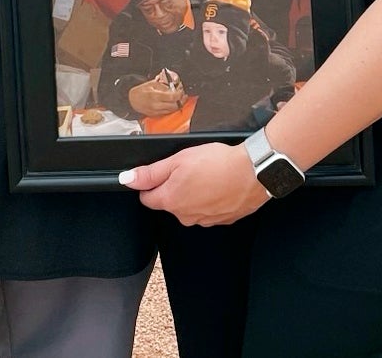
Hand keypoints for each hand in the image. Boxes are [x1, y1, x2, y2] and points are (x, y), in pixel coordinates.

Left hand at [121, 142, 268, 225]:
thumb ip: (150, 172)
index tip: (165, 171)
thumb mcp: (178, 160)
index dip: (152, 183)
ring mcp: (205, 221)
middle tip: (191, 169)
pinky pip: (209, 210)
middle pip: (170, 202)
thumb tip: (127, 179)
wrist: (254, 172)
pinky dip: (212, 199)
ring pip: (190, 207)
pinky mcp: (223, 220)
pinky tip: (220, 185)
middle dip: (175, 187)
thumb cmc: (218, 163)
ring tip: (209, 175)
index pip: (147, 198)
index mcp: (171, 201)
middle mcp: (185, 216)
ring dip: (195, 193)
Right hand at [128, 76, 187, 117]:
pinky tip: (173, 104)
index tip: (181, 91)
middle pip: (174, 105)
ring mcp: (156, 111)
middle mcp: (156, 105)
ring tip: (179, 99)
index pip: (172, 97)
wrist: (132, 100)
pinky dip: (172, 108)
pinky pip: (167, 113)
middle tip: (183, 95)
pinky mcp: (155, 115)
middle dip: (181, 100)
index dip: (179, 94)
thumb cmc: (140, 91)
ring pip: (172, 110)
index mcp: (155, 96)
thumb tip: (173, 87)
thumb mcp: (152, 84)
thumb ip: (163, 86)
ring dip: (177, 105)